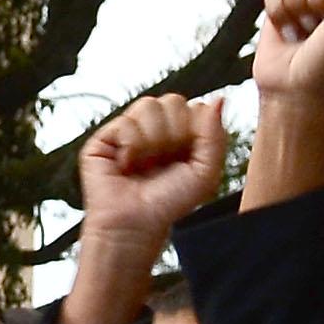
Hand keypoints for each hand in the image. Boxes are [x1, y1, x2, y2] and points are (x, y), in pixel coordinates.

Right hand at [76, 94, 226, 247]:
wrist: (135, 225)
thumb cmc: (168, 204)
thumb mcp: (205, 172)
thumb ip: (215, 136)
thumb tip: (218, 99)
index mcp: (181, 132)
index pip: (195, 106)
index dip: (194, 133)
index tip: (184, 160)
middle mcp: (155, 127)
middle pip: (173, 100)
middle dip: (174, 136)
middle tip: (163, 162)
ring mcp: (130, 130)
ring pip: (149, 105)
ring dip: (152, 141)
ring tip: (144, 164)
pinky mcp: (106, 137)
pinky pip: (126, 122)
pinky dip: (131, 148)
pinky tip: (126, 165)